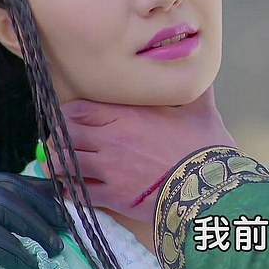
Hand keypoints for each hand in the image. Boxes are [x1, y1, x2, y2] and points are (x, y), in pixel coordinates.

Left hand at [46, 87, 234, 222]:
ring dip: (59, 164)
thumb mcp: (201, 110)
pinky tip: (72, 188)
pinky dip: (70, 189)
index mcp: (127, 114)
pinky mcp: (113, 196)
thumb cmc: (205, 145)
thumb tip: (203, 73)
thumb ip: (195, 90)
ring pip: (63, 164)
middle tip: (66, 141)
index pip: (78, 109)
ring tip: (61, 165)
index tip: (73, 117)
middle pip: (64, 134)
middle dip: (60, 137)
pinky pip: (77, 192)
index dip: (70, 113)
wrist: (209, 184)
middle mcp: (111, 139)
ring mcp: (109, 169)